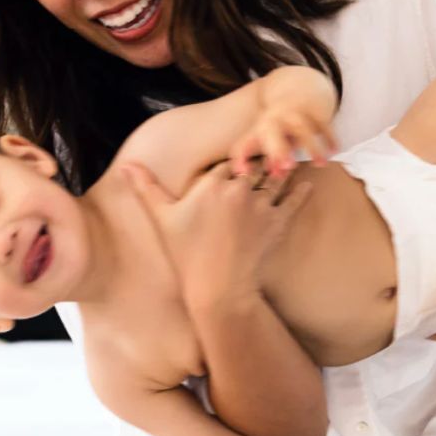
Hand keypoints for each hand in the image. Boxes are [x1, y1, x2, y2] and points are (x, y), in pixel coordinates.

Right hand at [121, 160, 312, 308]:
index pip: (230, 159)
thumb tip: (127, 166)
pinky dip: (303, 189)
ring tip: (292, 157)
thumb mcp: (163, 220)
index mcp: (212, 184)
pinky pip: (296, 199)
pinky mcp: (279, 222)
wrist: (218, 289)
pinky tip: (308, 181)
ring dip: (285, 167)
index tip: (243, 155)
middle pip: (256, 162)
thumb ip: (146, 188)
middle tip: (274, 146)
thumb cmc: (186, 254)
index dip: (237, 158)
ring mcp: (262, 205)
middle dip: (263, 157)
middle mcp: (239, 190)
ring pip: (278, 175)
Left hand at [229, 105, 336, 179]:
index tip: (244, 174)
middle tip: (288, 168)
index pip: (246, 142)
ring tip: (320, 164)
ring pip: (302, 127)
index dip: (242, 157)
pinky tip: (334, 150)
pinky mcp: (314, 108)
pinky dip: (329, 137)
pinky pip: (323, 123)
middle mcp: (275, 117)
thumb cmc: (280, 124)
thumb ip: (271, 159)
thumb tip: (274, 177)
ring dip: (311, 146)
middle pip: (273, 131)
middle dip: (279, 149)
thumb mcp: (270, 138)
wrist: (298, 89)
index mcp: (260, 127)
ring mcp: (295, 111)